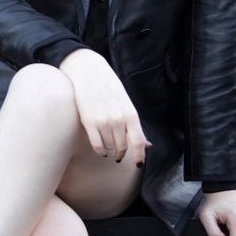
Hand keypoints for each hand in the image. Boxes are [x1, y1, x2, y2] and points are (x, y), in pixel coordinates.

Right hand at [58, 49, 150, 163]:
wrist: (89, 72)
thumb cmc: (109, 88)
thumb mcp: (126, 104)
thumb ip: (135, 126)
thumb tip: (147, 145)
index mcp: (131, 114)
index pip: (138, 141)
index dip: (140, 155)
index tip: (139, 163)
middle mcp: (118, 120)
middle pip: (122, 147)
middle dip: (121, 152)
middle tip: (119, 154)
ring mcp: (103, 122)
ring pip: (109, 147)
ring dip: (109, 148)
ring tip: (108, 142)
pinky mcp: (88, 122)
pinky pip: (97, 146)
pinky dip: (100, 150)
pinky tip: (101, 149)